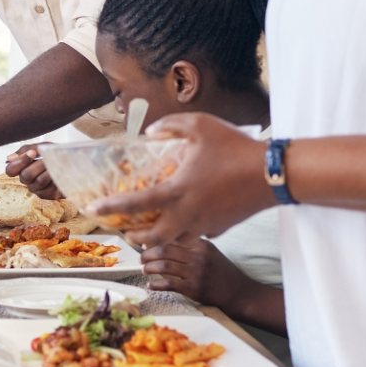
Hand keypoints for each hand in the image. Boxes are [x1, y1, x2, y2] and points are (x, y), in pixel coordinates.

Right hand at [5, 143, 62, 199]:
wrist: (71, 164)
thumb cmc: (52, 154)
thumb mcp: (40, 147)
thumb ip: (25, 150)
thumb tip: (8, 159)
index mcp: (21, 169)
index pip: (10, 170)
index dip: (19, 162)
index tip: (32, 153)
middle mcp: (27, 180)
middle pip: (26, 176)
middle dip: (38, 165)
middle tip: (47, 157)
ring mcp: (37, 189)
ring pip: (39, 181)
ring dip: (48, 170)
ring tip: (56, 162)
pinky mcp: (48, 195)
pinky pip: (50, 187)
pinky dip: (56, 177)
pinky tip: (60, 171)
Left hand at [86, 113, 273, 247]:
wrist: (273, 173)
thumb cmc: (235, 147)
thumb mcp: (199, 125)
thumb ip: (169, 126)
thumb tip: (150, 132)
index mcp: (177, 191)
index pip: (135, 205)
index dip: (110, 208)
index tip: (92, 210)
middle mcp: (188, 214)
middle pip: (152, 238)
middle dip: (134, 237)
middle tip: (126, 229)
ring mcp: (205, 224)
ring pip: (174, 240)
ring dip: (159, 237)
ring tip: (152, 226)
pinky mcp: (221, 228)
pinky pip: (196, 235)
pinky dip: (185, 231)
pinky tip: (186, 218)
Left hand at [141, 238, 251, 306]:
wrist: (239, 293)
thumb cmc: (223, 272)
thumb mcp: (211, 252)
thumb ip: (192, 246)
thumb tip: (165, 242)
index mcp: (201, 244)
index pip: (172, 238)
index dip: (155, 240)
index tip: (144, 244)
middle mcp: (198, 256)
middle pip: (165, 250)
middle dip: (148, 253)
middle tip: (141, 258)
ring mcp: (196, 272)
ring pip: (164, 265)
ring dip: (150, 267)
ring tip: (144, 270)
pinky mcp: (194, 288)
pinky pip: (169, 284)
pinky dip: (156, 284)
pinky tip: (150, 285)